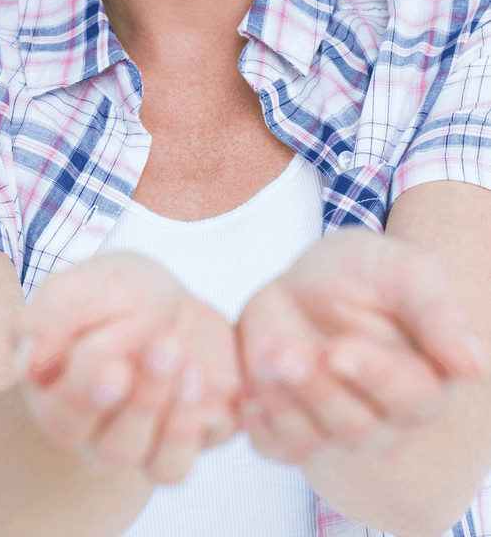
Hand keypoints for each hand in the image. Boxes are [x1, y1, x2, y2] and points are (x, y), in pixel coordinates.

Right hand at [10, 250, 241, 483]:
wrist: (165, 297)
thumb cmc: (108, 295)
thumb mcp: (78, 290)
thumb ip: (50, 319)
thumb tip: (29, 360)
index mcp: (59, 400)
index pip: (65, 418)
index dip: (90, 397)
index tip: (115, 367)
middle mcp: (100, 435)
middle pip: (115, 449)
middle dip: (144, 401)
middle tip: (164, 347)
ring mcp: (150, 443)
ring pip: (161, 465)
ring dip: (178, 422)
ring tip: (190, 367)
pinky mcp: (196, 438)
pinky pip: (202, 455)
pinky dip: (207, 428)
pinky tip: (208, 388)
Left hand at [233, 226, 487, 466]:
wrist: (306, 278)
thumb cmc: (362, 273)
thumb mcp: (400, 270)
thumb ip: (433, 311)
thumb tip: (474, 365)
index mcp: (426, 379)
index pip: (410, 396)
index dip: (374, 376)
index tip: (340, 350)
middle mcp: (387, 418)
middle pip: (358, 426)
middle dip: (319, 389)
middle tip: (290, 355)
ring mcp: (338, 430)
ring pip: (316, 440)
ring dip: (287, 401)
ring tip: (270, 359)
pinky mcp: (293, 431)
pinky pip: (277, 448)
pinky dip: (260, 425)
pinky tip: (251, 391)